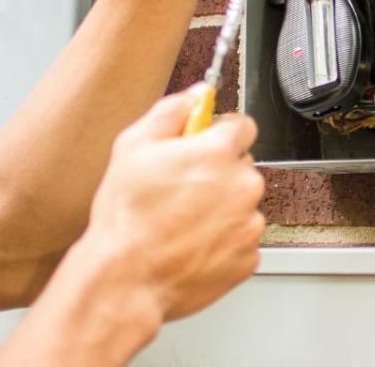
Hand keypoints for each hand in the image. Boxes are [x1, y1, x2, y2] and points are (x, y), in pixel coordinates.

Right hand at [80, 88, 264, 323]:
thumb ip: (170, 112)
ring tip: (182, 222)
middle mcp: (243, 185)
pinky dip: (223, 240)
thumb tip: (193, 96)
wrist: (126, 279)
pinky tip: (191, 244)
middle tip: (182, 188)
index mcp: (219, 152)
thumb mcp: (133, 146)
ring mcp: (248, 224)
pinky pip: (240, 239)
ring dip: (221, 208)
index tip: (205, 142)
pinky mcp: (248, 258)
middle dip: (219, 172)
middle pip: (242, 166)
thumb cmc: (126, 217)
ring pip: (242, 204)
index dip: (219, 132)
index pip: (242, 125)